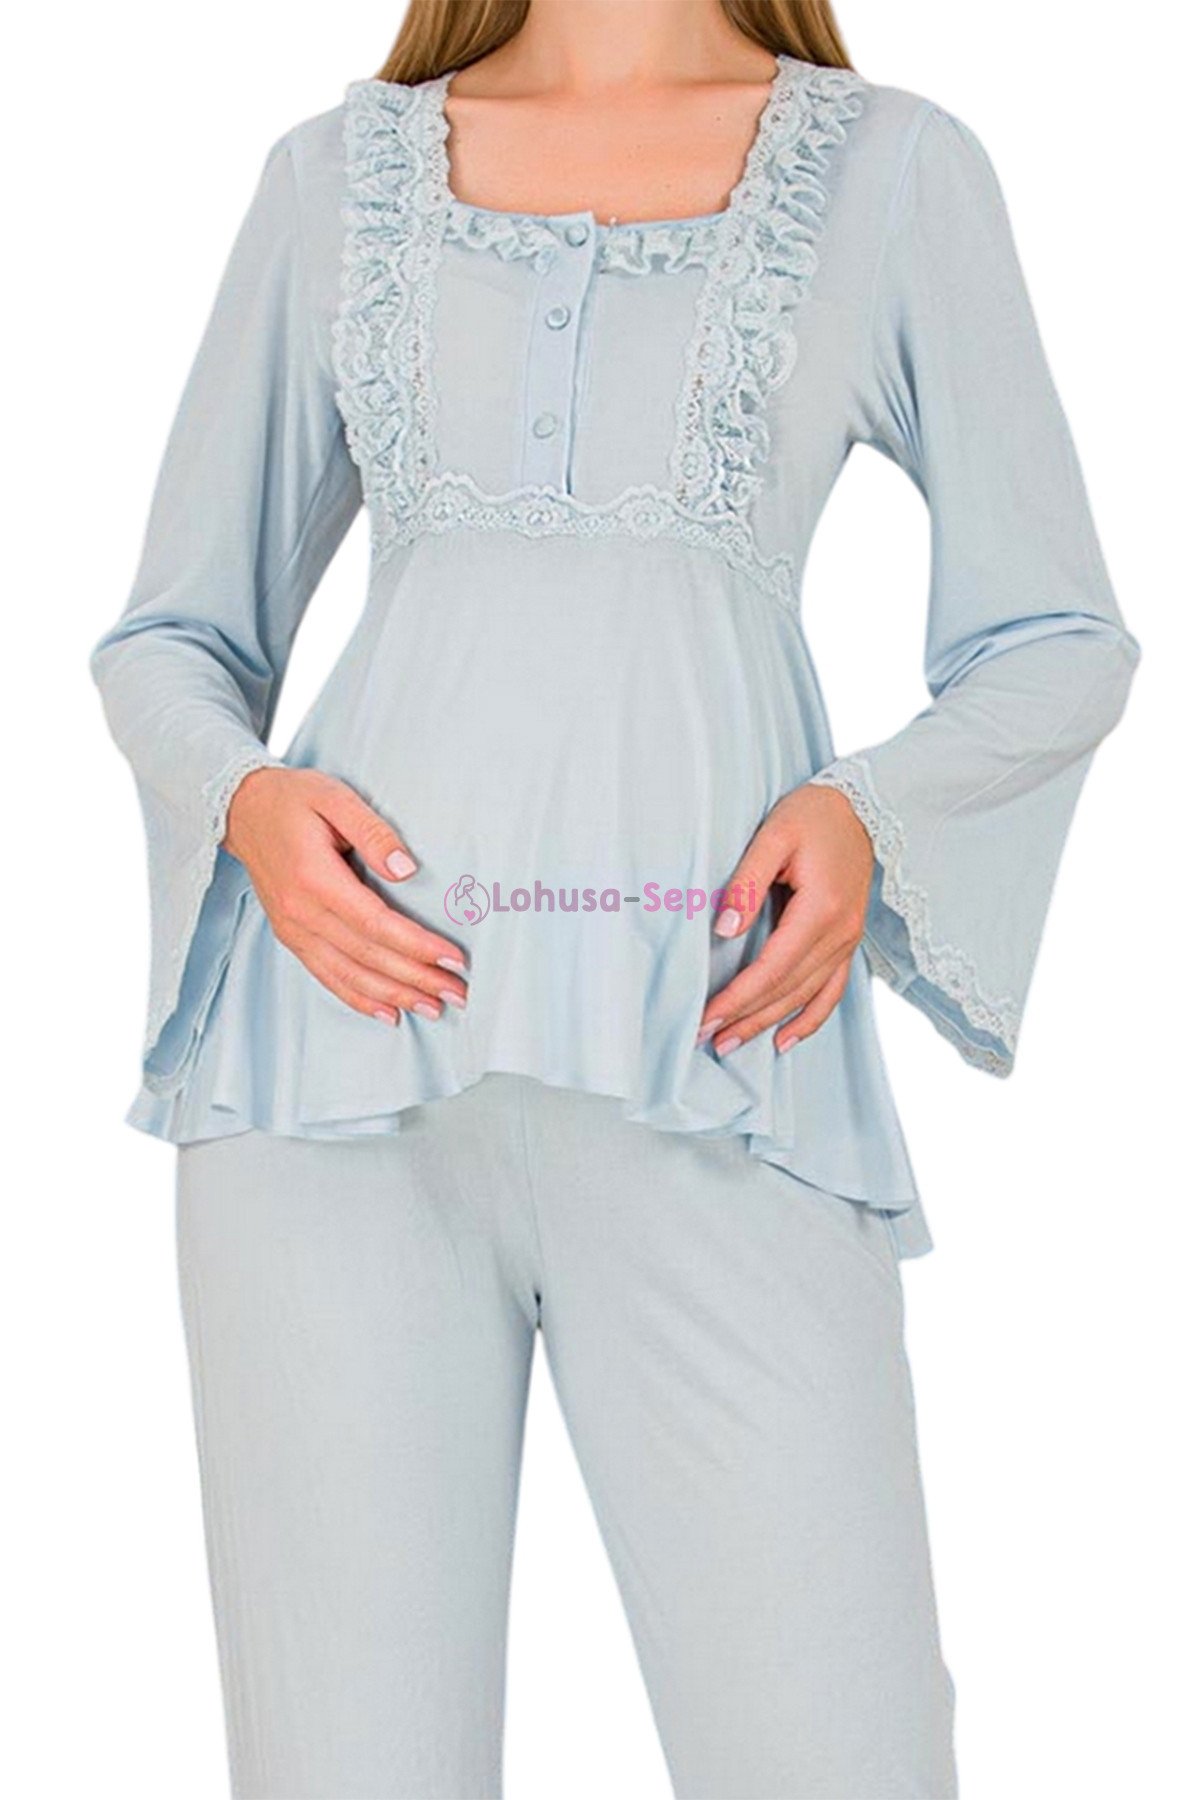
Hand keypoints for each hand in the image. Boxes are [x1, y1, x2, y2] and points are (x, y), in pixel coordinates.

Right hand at [223, 766, 467, 1026]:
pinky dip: (359, 999)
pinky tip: (389, 1012)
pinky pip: (327, 977)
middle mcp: (301, 913)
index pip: (376, 924)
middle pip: (368, 957)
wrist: (241, 811)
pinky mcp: (290, 937)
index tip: (453, 958)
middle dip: (417, 979)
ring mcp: (293, 930)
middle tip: (457, 993)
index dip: (417, 946)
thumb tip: (407, 869)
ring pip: (349, 976)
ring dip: (395, 996)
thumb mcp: (334, 797)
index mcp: (315, 879)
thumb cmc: (292, 799)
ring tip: (434, 1009)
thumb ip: (373, 832)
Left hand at [697, 783, 873, 1055]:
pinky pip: (831, 991)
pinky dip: (809, 1019)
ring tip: (731, 1044)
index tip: (706, 1016)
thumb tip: (724, 930)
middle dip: (745, 1018)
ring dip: (769, 1024)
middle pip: (787, 990)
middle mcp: (840, 934)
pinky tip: (785, 1040)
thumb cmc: (813, 815)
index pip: (773, 968)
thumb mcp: (774, 836)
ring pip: (806, 996)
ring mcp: (848, 941)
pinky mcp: (848, 941)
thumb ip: (746, 883)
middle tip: (706, 1039)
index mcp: (822, 910)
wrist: (862, 807)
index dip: (737, 997)